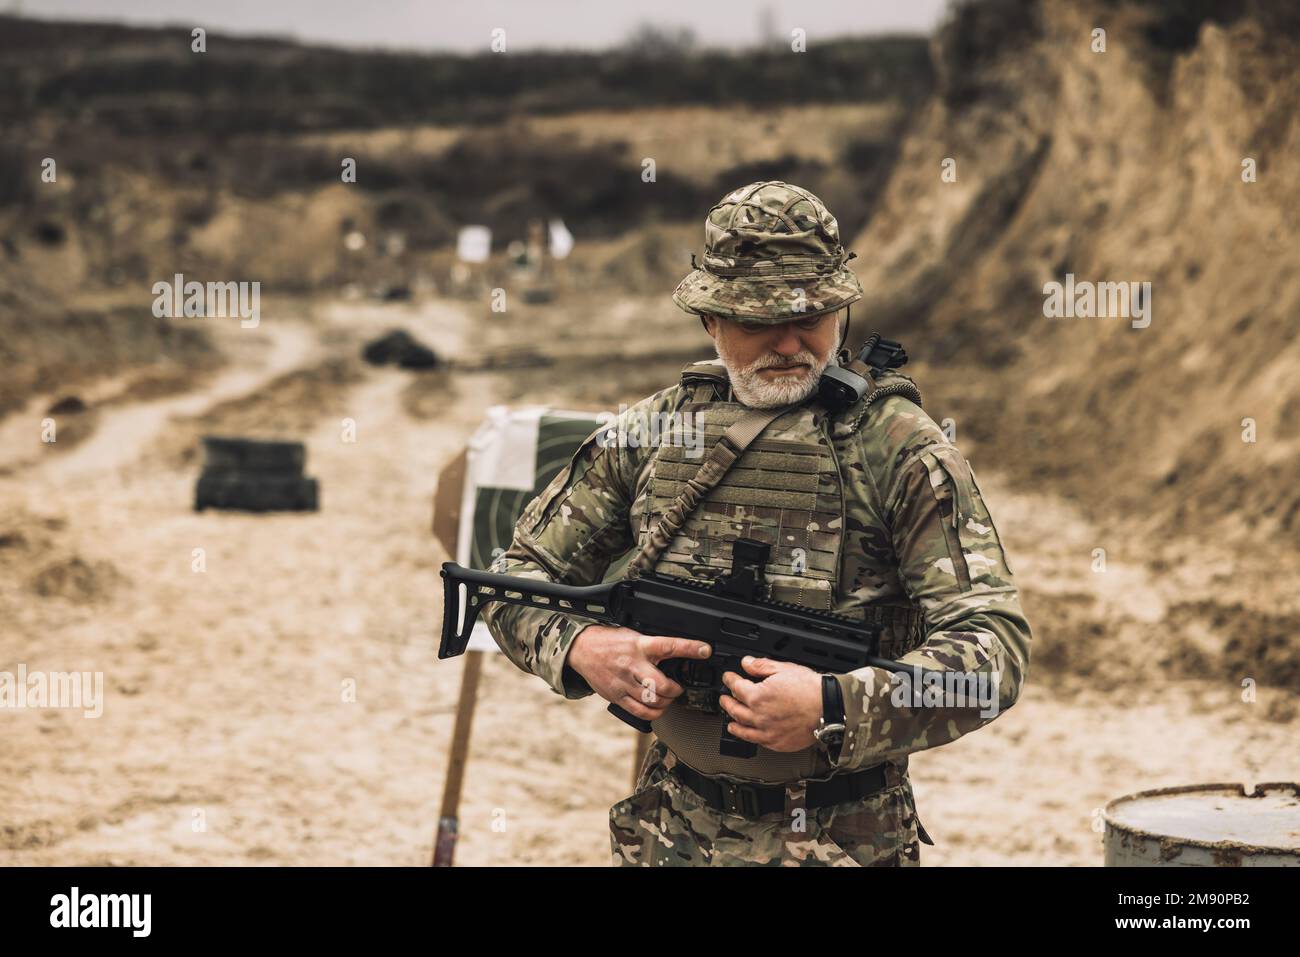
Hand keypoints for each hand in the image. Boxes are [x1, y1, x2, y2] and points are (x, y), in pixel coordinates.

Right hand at [566, 624, 710, 722]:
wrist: (581, 649)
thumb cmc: (610, 641)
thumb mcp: (634, 635)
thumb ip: (652, 646)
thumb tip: (678, 653)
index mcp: (639, 645)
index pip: (668, 646)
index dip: (689, 647)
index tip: (705, 650)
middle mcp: (632, 665)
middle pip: (661, 685)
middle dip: (675, 690)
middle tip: (678, 688)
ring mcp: (623, 683)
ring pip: (652, 701)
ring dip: (665, 702)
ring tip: (666, 697)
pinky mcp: (616, 696)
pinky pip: (639, 712)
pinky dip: (652, 713)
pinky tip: (655, 708)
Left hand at [720, 656, 822, 752]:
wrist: (829, 708)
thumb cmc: (811, 690)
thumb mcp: (784, 669)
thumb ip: (762, 666)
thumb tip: (747, 663)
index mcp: (758, 696)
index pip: (736, 687)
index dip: (730, 680)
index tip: (728, 677)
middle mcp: (759, 716)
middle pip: (735, 709)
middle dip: (727, 702)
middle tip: (724, 698)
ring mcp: (767, 732)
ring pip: (743, 728)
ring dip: (733, 722)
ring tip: (729, 720)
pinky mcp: (777, 743)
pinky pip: (757, 741)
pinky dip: (748, 737)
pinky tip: (748, 734)